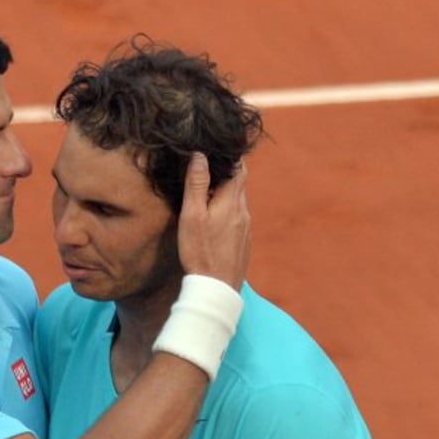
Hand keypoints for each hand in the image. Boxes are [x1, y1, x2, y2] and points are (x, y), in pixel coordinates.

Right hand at [177, 153, 250, 291]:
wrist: (216, 289)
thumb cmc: (201, 253)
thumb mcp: (192, 216)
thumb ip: (197, 184)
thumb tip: (200, 155)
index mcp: (231, 200)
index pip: (237, 166)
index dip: (228, 155)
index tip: (216, 149)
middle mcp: (243, 211)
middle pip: (239, 182)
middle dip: (226, 172)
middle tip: (209, 167)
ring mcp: (246, 227)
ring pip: (238, 201)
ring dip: (226, 193)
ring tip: (208, 194)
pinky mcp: (243, 242)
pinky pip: (238, 218)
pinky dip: (228, 211)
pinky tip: (214, 221)